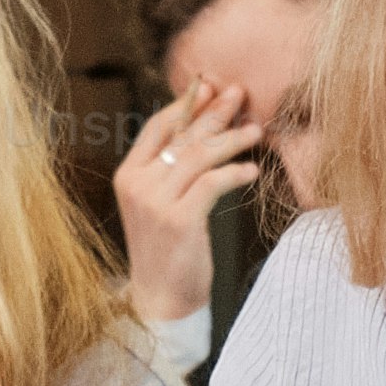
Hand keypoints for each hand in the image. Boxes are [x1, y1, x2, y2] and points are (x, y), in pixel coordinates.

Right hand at [109, 81, 264, 324]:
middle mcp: (137, 184)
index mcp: (128, 175)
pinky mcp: (179, 219)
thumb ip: (170, 172)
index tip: (210, 86)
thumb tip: (199, 133)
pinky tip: (251, 170)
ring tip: (256, 131)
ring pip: (199, 155)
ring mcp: (156, 202)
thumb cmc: (167, 251)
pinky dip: (234, 173)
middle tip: (240, 94)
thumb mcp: (160, 205)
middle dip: (213, 111)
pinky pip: (212, 183)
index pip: (158, 127)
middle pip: (182, 136)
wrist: (159, 299)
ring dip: (231, 139)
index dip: (185, 104)